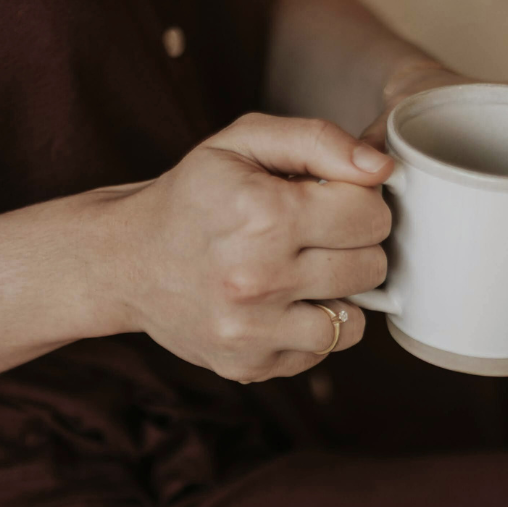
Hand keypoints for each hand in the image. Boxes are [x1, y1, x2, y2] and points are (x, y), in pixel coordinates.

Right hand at [105, 113, 392, 381]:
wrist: (125, 261)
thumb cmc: (193, 196)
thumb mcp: (243, 143)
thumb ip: (317, 141)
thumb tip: (382, 169)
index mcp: (263, 214)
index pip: (370, 214)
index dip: (358, 202)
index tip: (329, 200)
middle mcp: (258, 278)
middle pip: (371, 268)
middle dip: (353, 246)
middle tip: (315, 236)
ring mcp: (253, 331)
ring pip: (355, 321)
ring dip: (339, 295)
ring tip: (301, 273)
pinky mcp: (250, 365)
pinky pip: (321, 351)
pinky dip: (311, 328)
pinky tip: (280, 305)